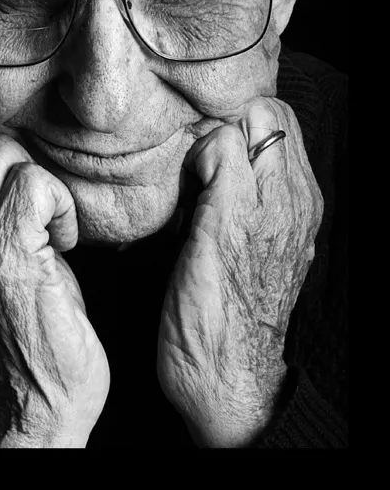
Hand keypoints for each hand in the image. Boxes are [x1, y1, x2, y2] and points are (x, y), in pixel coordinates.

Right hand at [0, 122, 109, 447]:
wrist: (36, 394)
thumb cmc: (24, 315)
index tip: (19, 187)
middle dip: (19, 158)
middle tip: (38, 206)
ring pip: (1, 151)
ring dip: (42, 182)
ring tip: (48, 225)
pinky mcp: (4, 255)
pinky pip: (35, 183)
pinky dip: (61, 204)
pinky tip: (62, 240)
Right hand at [156, 98, 322, 447]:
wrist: (222, 378)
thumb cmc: (210, 315)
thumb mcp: (212, 231)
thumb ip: (223, 168)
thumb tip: (217, 134)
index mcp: (285, 194)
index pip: (266, 113)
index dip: (225, 126)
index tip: (198, 161)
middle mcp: (294, 200)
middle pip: (266, 125)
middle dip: (226, 135)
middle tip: (198, 174)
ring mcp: (285, 217)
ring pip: (257, 150)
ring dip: (222, 160)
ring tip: (199, 195)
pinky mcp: (270, 235)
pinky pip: (251, 182)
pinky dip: (224, 184)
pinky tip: (205, 213)